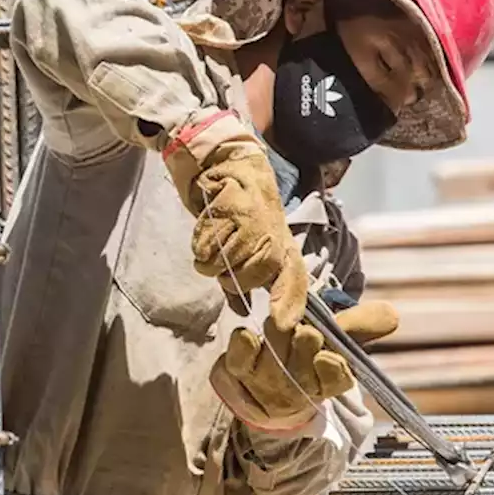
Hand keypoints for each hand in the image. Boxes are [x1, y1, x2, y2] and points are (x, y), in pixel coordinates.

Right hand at [188, 139, 308, 330]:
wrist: (234, 168)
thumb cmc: (244, 215)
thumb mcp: (252, 248)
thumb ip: (246, 281)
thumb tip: (241, 311)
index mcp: (284, 249)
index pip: (293, 281)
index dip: (287, 304)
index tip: (280, 325)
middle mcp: (273, 238)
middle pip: (245, 278)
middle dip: (228, 279)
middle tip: (221, 265)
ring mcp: (253, 224)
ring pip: (223, 263)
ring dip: (209, 261)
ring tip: (211, 247)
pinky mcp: (231, 211)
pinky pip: (206, 245)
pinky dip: (200, 244)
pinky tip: (206, 230)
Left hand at [210, 301, 400, 432]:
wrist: (261, 391)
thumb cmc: (304, 358)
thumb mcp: (337, 340)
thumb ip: (362, 324)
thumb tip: (393, 314)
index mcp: (328, 382)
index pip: (336, 375)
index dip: (330, 363)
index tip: (325, 353)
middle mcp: (298, 389)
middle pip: (304, 352)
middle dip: (303, 334)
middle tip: (299, 329)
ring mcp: (266, 383)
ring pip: (274, 348)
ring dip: (276, 332)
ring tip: (277, 327)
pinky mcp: (237, 374)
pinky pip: (241, 351)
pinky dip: (245, 340)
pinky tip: (249, 335)